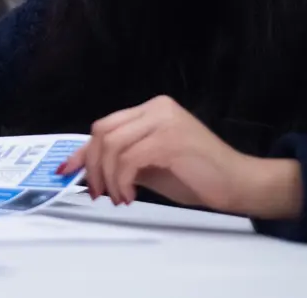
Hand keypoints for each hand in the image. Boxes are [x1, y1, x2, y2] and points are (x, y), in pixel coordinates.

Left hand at [60, 96, 301, 219]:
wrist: (239, 183)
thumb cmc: (199, 175)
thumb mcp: (153, 165)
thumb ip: (124, 159)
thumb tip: (91, 168)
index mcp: (152, 109)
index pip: (106, 125)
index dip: (83, 150)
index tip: (66, 170)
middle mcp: (156, 108)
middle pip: (103, 131)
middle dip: (92, 165)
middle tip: (97, 192)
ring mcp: (164, 121)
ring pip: (112, 146)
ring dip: (109, 178)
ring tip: (119, 197)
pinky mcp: (169, 139)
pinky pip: (129, 159)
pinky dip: (122, 181)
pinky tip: (130, 196)